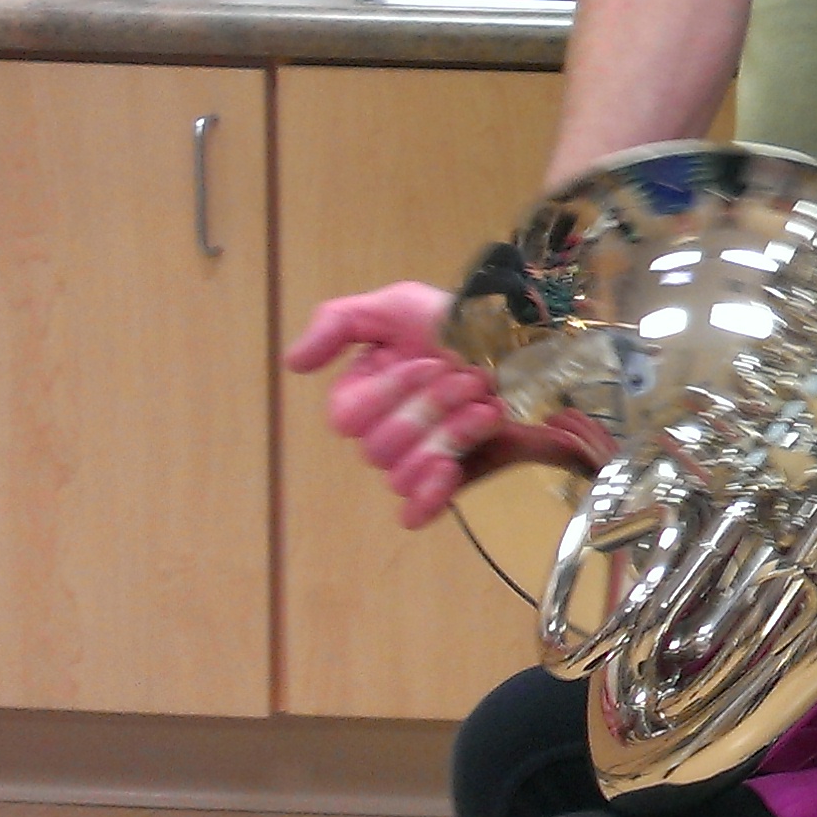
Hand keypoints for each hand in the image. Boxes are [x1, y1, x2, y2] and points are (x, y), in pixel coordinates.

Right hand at [284, 282, 604, 529]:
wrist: (525, 341)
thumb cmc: (458, 319)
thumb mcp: (397, 304)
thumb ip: (337, 324)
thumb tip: (291, 364)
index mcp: (364, 394)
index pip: (348, 420)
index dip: (391, 391)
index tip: (432, 361)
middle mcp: (386, 430)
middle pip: (380, 448)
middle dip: (431, 406)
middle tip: (471, 378)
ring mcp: (419, 458)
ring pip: (404, 473)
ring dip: (450, 435)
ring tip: (488, 407)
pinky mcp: (453, 479)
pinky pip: (416, 512)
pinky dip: (427, 499)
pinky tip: (447, 471)